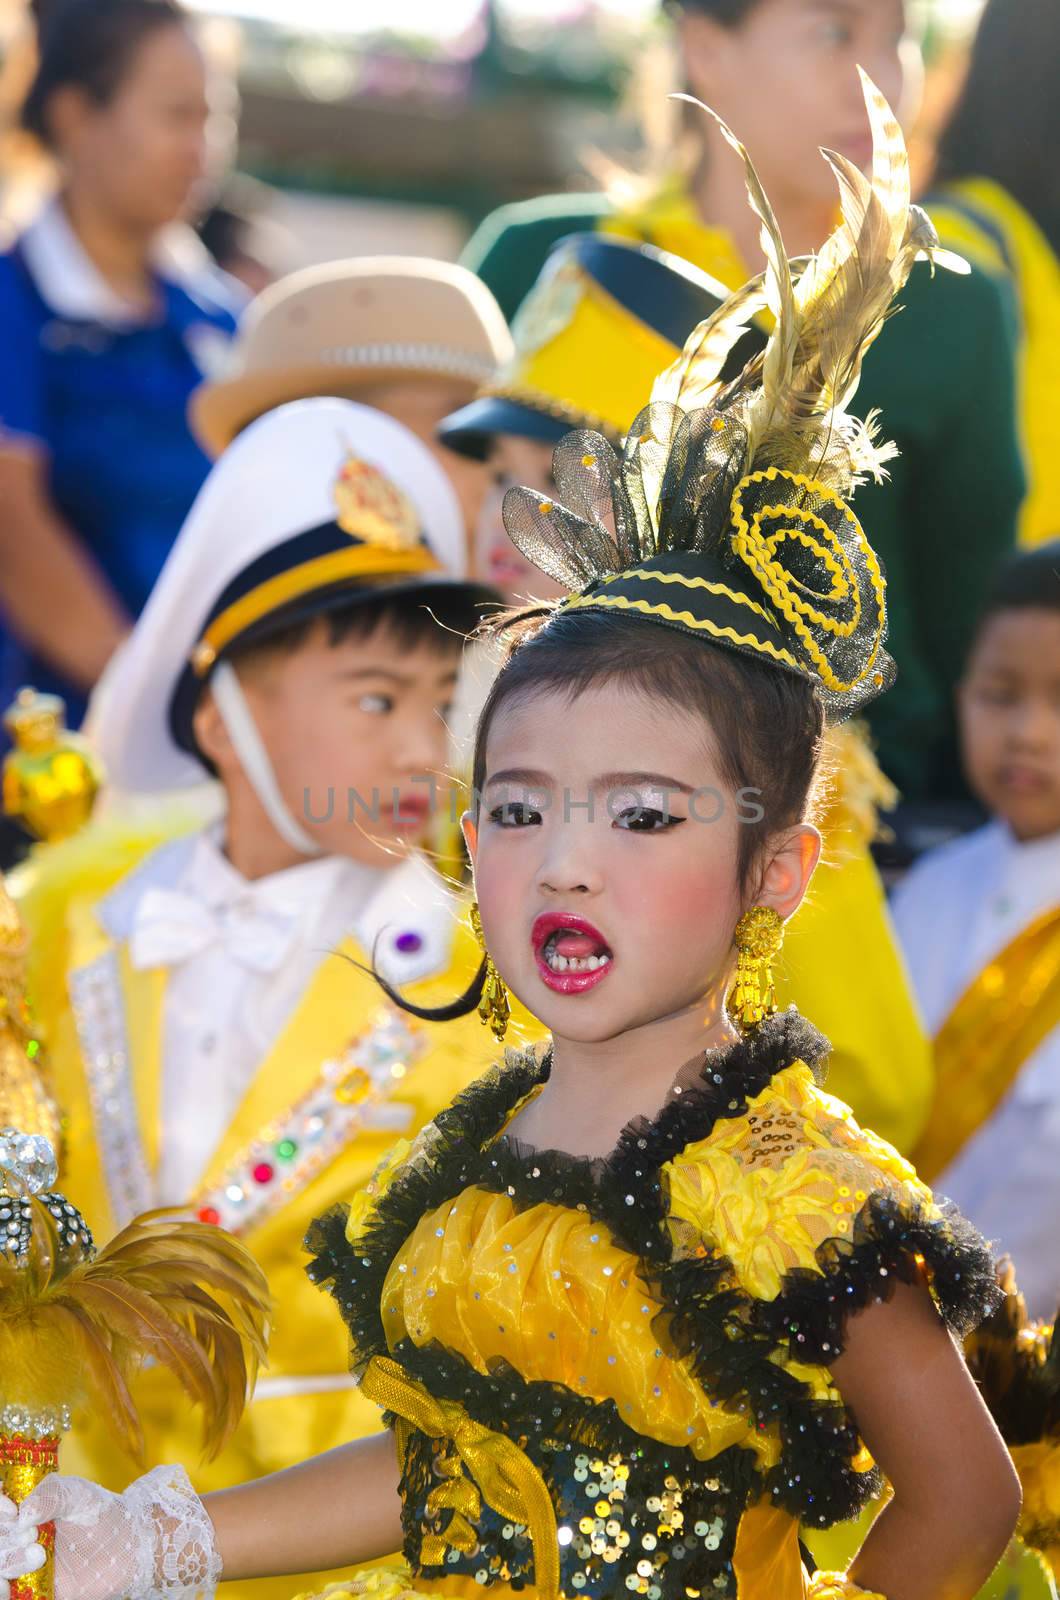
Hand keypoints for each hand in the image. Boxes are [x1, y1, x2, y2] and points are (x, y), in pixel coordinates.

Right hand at [17, 1468, 219, 1599]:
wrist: (125, 1545)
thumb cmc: (99, 1512)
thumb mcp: (77, 1494)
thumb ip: (50, 1495)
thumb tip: (23, 1515)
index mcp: (24, 1510)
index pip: (0, 1509)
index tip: (13, 1511)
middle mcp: (17, 1538)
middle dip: (6, 1538)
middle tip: (32, 1535)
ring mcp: (22, 1566)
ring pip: (0, 1565)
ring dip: (10, 1562)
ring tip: (38, 1556)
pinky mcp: (32, 1591)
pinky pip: (7, 1594)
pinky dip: (3, 1592)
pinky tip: (8, 1588)